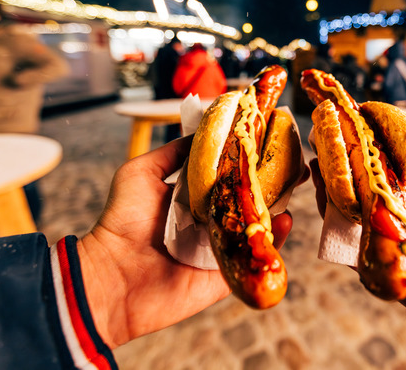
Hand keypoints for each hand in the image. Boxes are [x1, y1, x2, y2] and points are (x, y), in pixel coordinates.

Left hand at [77, 136, 292, 347]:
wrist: (110, 275)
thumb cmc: (120, 221)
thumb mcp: (139, 173)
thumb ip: (171, 152)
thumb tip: (204, 131)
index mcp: (191, 199)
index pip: (227, 177)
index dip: (248, 162)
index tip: (270, 143)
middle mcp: (209, 222)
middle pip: (248, 200)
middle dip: (272, 183)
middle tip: (295, 166)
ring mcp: (220, 249)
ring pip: (256, 227)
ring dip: (277, 208)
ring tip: (294, 186)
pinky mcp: (226, 275)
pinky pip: (254, 257)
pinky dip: (274, 241)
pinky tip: (285, 220)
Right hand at [310, 139, 405, 353]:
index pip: (381, 180)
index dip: (365, 160)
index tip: (349, 133)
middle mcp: (394, 226)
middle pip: (358, 197)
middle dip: (339, 172)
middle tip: (323, 145)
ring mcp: (383, 246)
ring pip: (346, 218)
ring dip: (330, 194)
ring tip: (318, 167)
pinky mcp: (377, 268)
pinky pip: (348, 245)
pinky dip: (335, 224)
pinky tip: (327, 200)